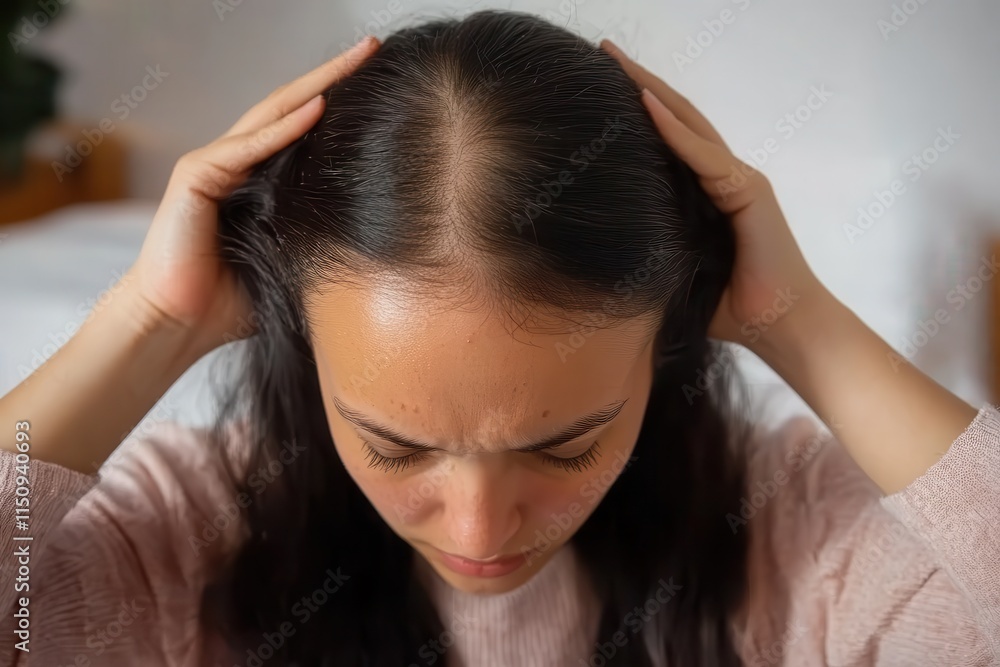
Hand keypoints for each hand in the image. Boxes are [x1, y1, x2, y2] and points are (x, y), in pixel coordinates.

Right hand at [126, 36, 380, 352]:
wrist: (179, 325)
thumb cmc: (232, 302)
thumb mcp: (291, 261)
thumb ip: (319, 237)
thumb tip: (377, 238)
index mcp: (260, 180)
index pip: (306, 129)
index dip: (340, 102)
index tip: (382, 83)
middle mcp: (237, 163)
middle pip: (292, 107)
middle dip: (333, 75)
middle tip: (373, 48)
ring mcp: (214, 164)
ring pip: (272, 114)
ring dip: (316, 85)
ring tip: (356, 61)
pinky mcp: (196, 176)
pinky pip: (248, 147)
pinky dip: (284, 128)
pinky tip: (319, 107)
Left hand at [601, 39, 824, 347]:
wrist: (779, 326)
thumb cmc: (730, 305)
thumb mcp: (678, 268)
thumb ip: (653, 248)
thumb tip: (602, 252)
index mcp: (705, 193)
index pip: (667, 140)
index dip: (638, 110)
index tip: (601, 87)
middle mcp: (723, 177)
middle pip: (676, 119)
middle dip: (640, 84)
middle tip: (605, 52)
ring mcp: (738, 179)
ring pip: (689, 125)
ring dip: (652, 91)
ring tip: (618, 63)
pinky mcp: (750, 191)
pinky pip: (704, 155)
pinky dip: (674, 130)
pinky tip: (646, 104)